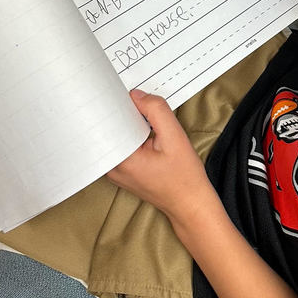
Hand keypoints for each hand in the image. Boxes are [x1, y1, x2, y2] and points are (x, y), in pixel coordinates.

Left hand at [107, 90, 214, 223]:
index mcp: (120, 159)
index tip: (127, 94)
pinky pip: (120, 146)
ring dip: (127, 124)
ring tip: (143, 117)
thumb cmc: (184, 177)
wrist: (190, 203)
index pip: (107, 122)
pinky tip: (144, 132)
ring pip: (114, 136)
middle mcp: (112, 167)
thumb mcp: (175, 137)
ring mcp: (115, 171)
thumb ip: (156, 111)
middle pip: (108, 128)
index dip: (115, 104)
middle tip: (138, 103)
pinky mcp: (122, 171)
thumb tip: (137, 95)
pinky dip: (130, 135)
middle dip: (122, 112)